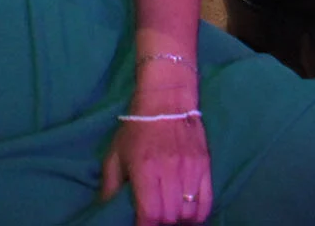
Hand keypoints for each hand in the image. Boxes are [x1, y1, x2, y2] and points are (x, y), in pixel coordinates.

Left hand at [102, 110, 211, 224]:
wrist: (167, 101)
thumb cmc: (137, 130)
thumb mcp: (114, 156)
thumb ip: (110, 186)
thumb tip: (107, 210)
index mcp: (145, 170)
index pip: (149, 213)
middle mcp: (170, 171)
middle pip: (170, 216)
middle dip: (160, 224)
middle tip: (154, 220)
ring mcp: (191, 168)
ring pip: (189, 211)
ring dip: (178, 219)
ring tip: (170, 216)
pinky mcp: (205, 165)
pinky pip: (207, 200)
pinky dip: (198, 214)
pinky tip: (189, 214)